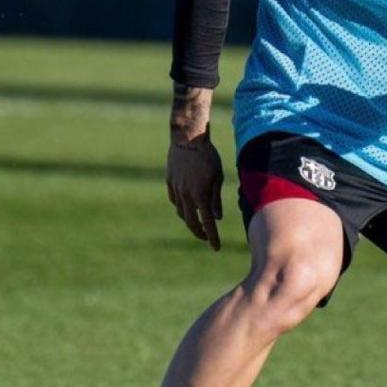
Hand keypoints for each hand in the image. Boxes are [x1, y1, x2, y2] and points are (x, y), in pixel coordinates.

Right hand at [166, 134, 223, 249]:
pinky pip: (175, 200)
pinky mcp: (169, 182)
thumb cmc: (208, 157)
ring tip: (198, 221)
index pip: (207, 222)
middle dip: (199, 232)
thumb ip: (215, 199)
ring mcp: (175, 189)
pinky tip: (187, 206)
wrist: (187, 138)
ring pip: (181, 212)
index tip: (216, 247)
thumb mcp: (217, 177)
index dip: (212, 237)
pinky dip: (182, 206)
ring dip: (190, 219)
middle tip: (206, 237)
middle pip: (190, 222)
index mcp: (199, 195)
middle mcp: (185, 195)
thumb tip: (216, 218)